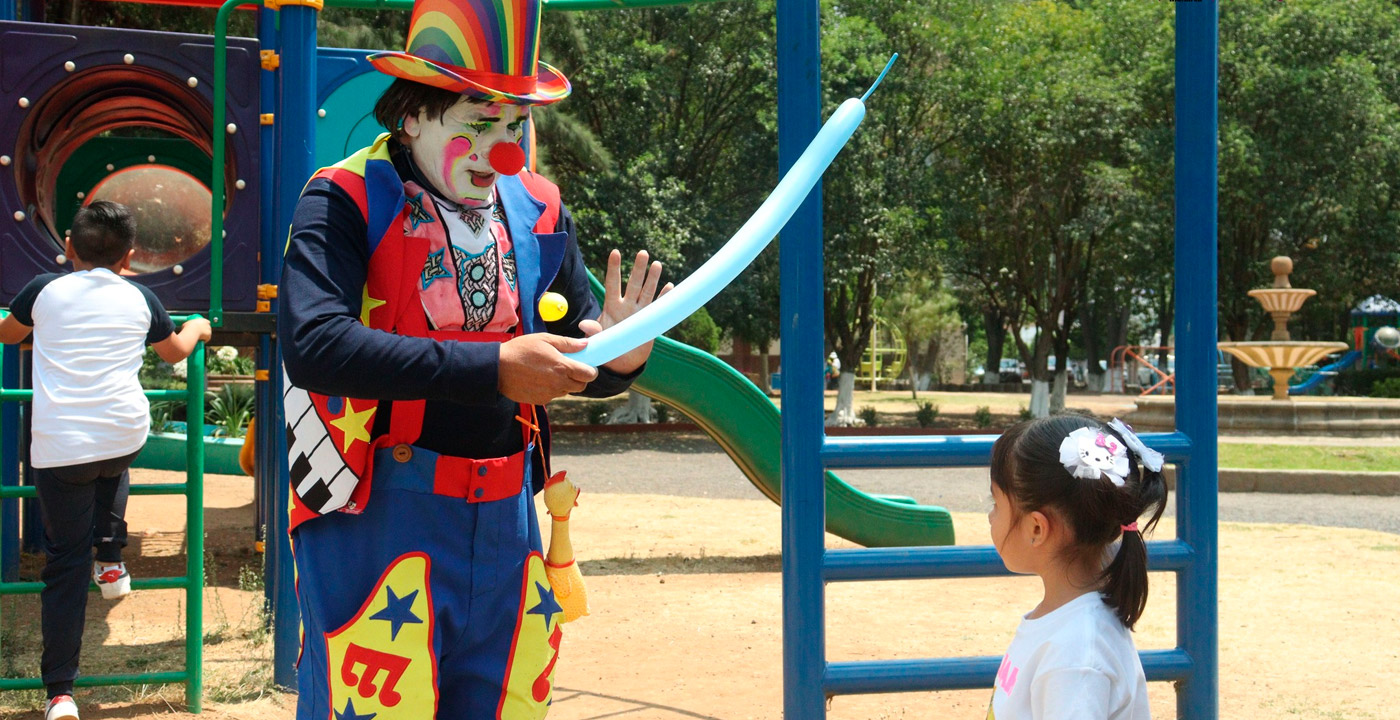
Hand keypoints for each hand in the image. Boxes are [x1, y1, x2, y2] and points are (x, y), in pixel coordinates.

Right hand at [183, 317, 212, 342]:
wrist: (191, 331)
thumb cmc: (188, 327)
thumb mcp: (186, 324)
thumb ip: (187, 325)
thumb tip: (185, 327)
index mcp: (204, 320)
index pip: (207, 322)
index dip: (204, 325)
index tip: (201, 327)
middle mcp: (208, 325)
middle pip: (208, 328)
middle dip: (205, 330)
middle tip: (200, 334)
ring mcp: (209, 331)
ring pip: (208, 334)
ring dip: (205, 336)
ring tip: (201, 338)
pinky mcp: (209, 336)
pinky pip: (207, 339)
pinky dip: (205, 340)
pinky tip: (202, 341)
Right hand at [498, 333, 598, 404]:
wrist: (497, 368)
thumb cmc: (520, 350)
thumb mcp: (544, 339)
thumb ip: (567, 343)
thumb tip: (585, 344)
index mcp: (562, 367)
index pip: (589, 375)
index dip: (591, 370)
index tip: (586, 365)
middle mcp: (558, 384)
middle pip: (581, 386)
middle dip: (579, 378)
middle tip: (569, 368)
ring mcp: (549, 394)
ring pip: (566, 391)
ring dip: (564, 383)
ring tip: (550, 371)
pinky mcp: (540, 400)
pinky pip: (552, 395)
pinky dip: (551, 389)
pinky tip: (539, 379)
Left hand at [580, 249, 673, 374]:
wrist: (623, 362)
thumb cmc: (608, 347)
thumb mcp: (599, 340)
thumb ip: (593, 331)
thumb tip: (584, 325)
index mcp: (612, 307)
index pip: (612, 284)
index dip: (614, 268)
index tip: (615, 252)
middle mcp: (627, 305)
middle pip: (633, 284)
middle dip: (638, 269)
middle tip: (642, 253)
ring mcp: (640, 312)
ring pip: (647, 292)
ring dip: (652, 278)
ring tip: (656, 264)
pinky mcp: (650, 321)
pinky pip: (659, 307)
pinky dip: (665, 298)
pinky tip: (670, 286)